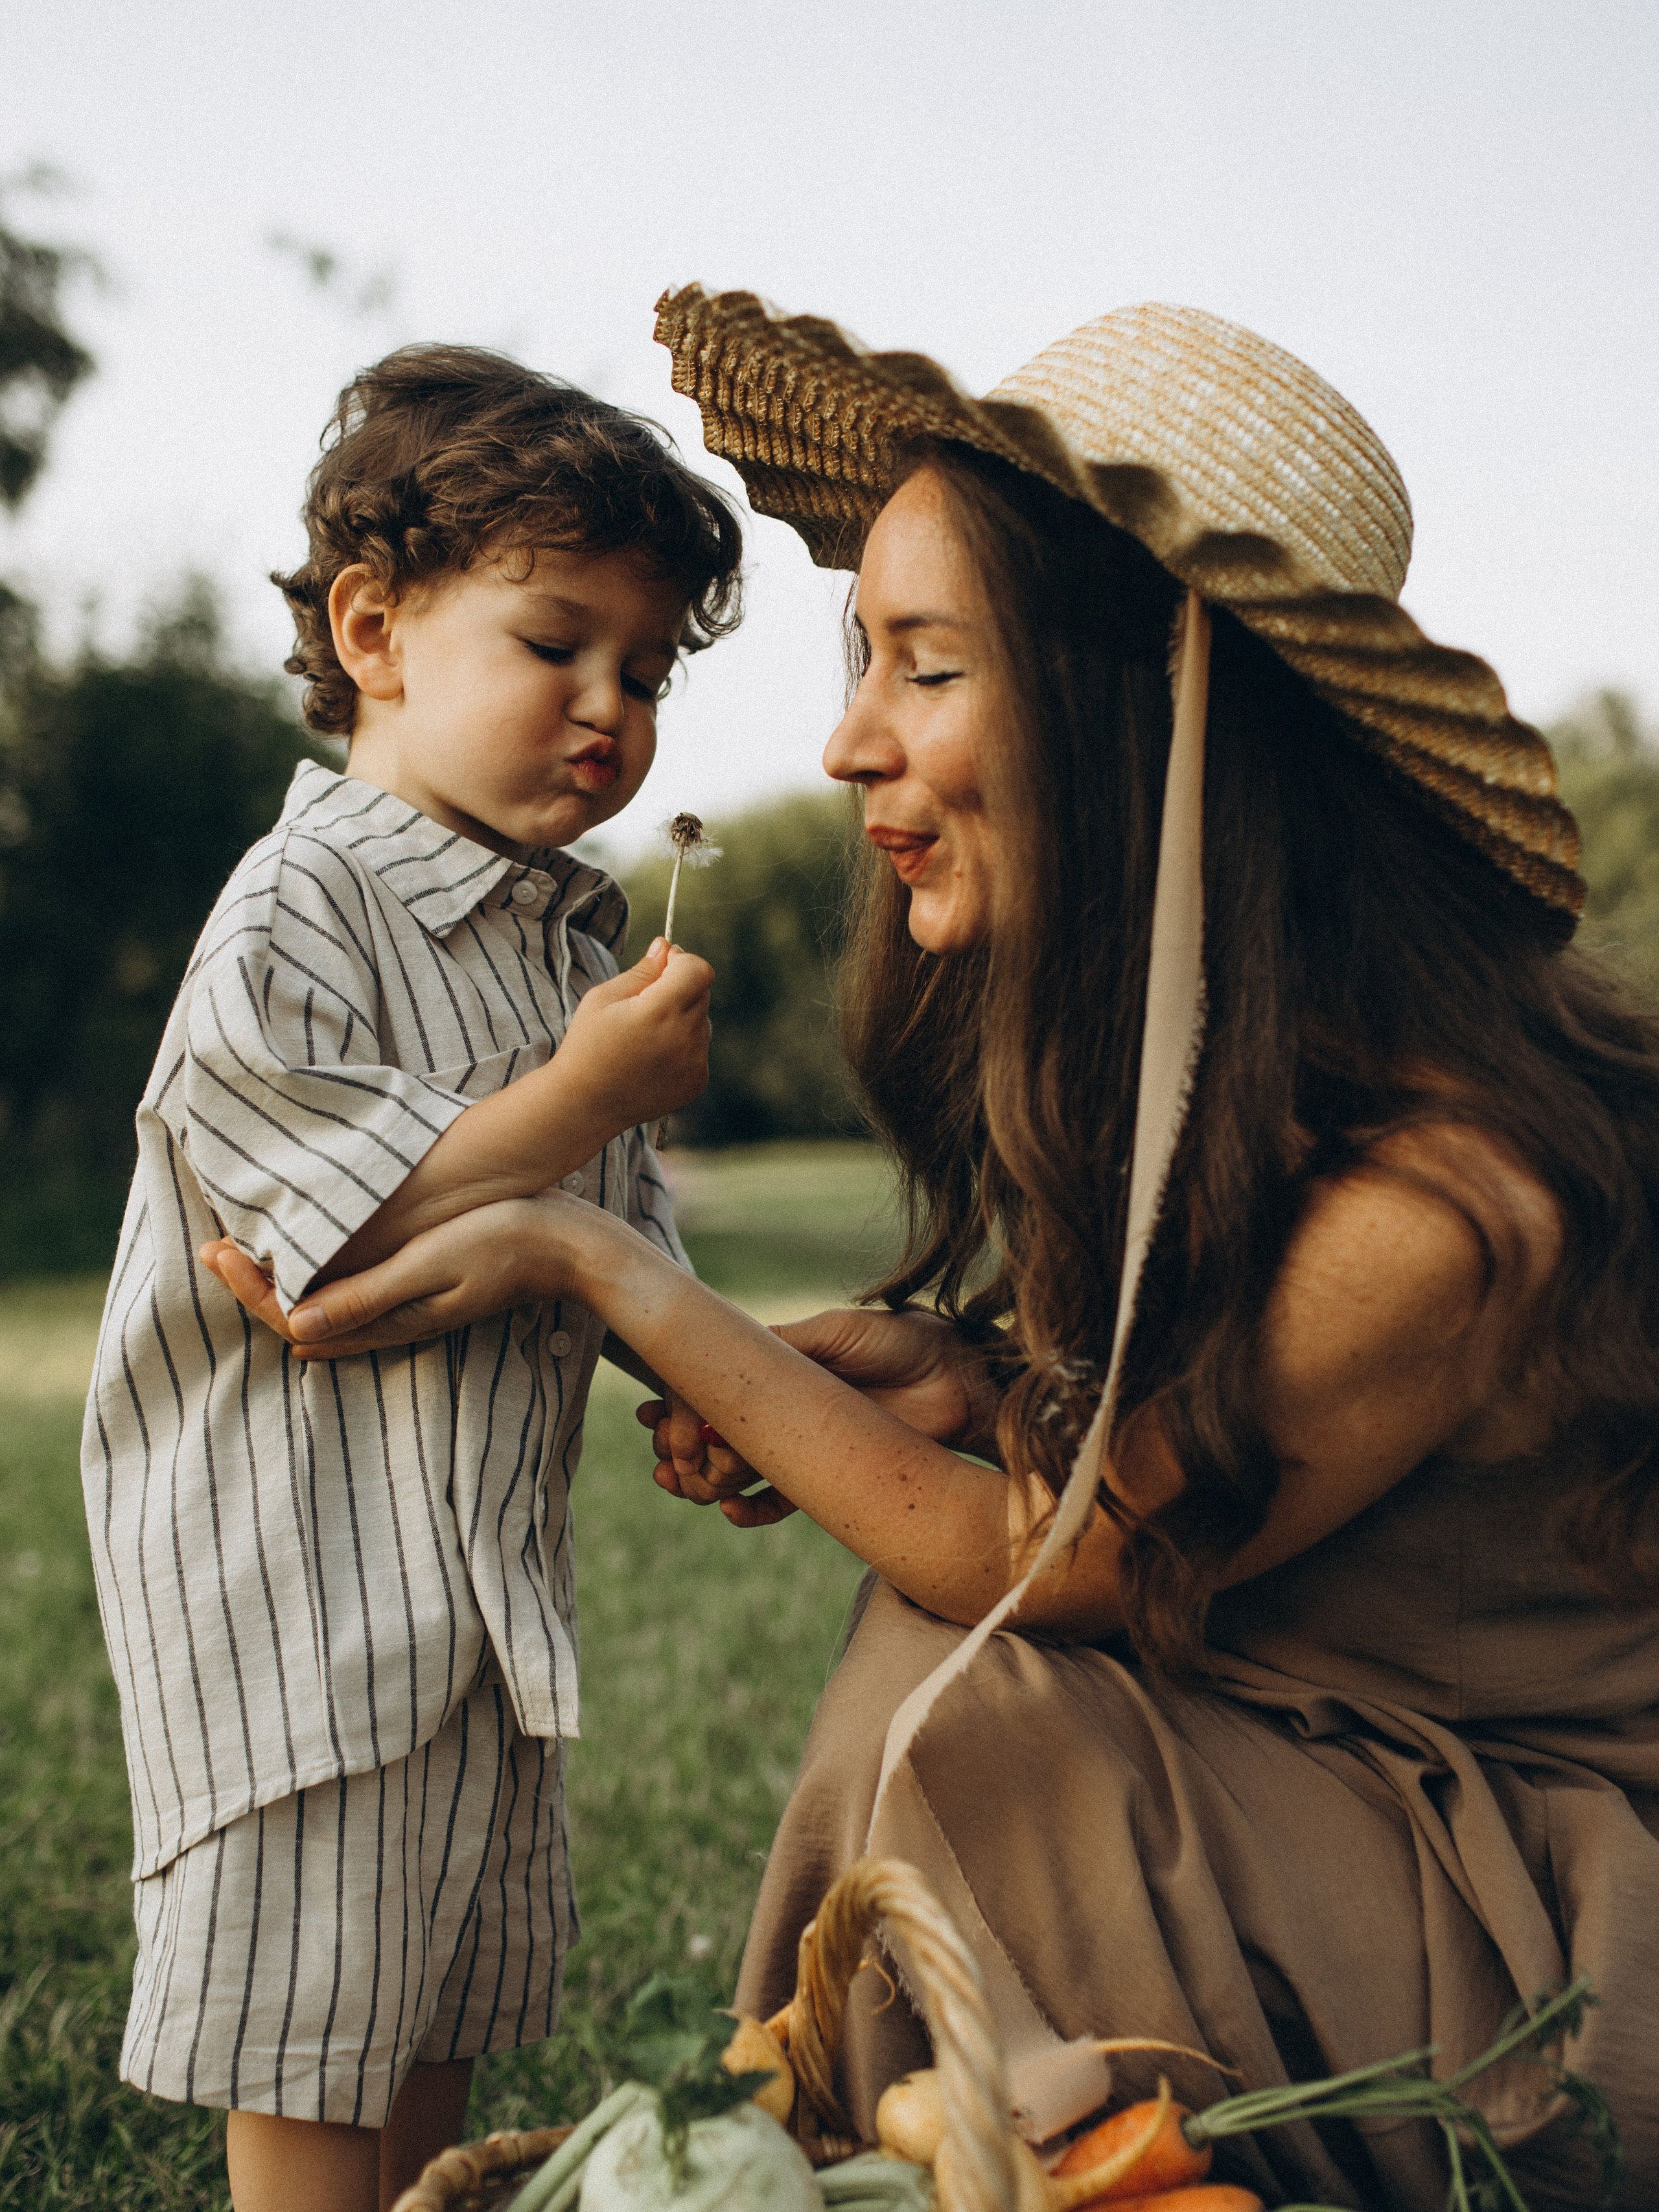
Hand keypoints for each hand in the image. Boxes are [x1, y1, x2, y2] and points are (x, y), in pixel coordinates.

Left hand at [199, 1192, 591, 1356]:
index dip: (248, 1289)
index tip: (215, 1249)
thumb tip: (295, 1325)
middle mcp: (388, 1323)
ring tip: (243, 1252)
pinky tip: (303, 1259)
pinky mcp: (417, 1292)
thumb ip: (363, 1296)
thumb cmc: (500, 1244)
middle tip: (210, 1247)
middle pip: (300, 1320)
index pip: (294, 1318)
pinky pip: (348, 1297)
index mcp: (385, 1320)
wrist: (563, 1245)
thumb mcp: (427, 1267)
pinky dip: (313, 1280)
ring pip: (321, 1310)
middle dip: (251, 1289)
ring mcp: (405, 1310)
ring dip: (278, 1285)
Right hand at [556, 939, 712, 1133]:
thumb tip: (666, 946)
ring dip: (681, 1017)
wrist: (586, 1104)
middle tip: (644, 1003)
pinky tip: (652, 1057)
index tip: (663, 965)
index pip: (698, 970)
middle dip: (679, 988)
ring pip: (702, 1020)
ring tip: (644, 1036)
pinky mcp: (697, 1081)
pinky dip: (683, 1044)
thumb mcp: (604, 998)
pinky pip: (699, 1047)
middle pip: (701, 992)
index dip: (682, 961)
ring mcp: (694, 1063)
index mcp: (660, 1012)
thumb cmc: (588, 1045)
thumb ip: (642, 970)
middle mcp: (685, 1038)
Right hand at [635, 1306, 999, 1528]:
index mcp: (771, 1363)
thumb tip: (728, 1366)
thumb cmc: (900, 1340)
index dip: (677, 1411)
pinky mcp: (824, 1477)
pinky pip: (776, 1501)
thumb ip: (785, 1347)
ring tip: (698, 1486)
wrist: (960, 1378)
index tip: (665, 1428)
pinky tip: (732, 1509)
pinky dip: (747, 1510)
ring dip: (702, 1482)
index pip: (702, 1388)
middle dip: (679, 1450)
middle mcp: (776, 1404)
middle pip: (707, 1434)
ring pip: (731, 1471)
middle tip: (675, 1462)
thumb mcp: (838, 1332)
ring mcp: (797, 1443)